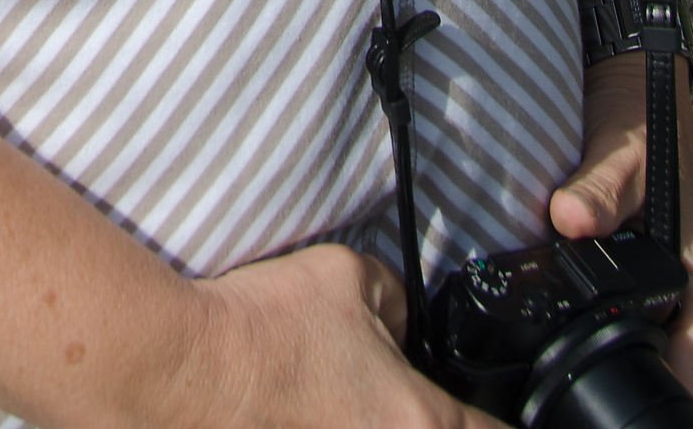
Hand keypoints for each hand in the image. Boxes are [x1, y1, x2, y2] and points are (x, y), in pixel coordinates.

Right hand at [179, 240, 493, 428]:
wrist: (191, 370)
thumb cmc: (270, 327)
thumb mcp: (351, 277)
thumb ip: (396, 300)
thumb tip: (401, 320)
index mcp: (423, 420)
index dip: (501, 422)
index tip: (490, 413)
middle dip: (431, 419)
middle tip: (405, 397)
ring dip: (375, 421)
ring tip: (349, 401)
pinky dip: (337, 425)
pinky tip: (309, 410)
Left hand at [550, 57, 692, 410]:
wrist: (627, 83)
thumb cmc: (645, 123)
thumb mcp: (627, 156)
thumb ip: (601, 189)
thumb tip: (569, 219)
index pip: (692, 374)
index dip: (660, 400)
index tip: (615, 413)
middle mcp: (682, 298)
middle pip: (659, 370)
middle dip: (618, 386)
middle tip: (564, 395)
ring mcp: (652, 289)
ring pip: (629, 345)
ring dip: (595, 354)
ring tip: (544, 372)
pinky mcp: (620, 273)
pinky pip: (603, 315)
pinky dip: (578, 323)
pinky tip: (538, 330)